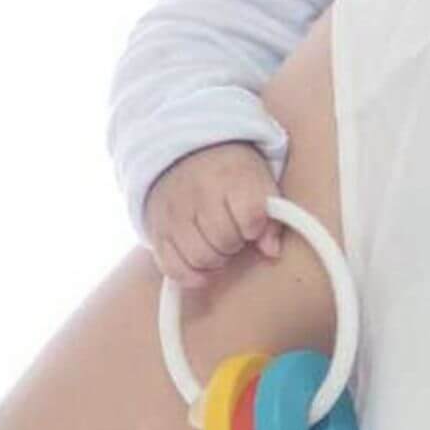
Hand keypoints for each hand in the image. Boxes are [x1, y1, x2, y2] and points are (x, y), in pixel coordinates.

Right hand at [143, 142, 283, 289]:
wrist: (186, 154)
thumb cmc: (232, 173)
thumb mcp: (261, 180)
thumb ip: (272, 216)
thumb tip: (272, 251)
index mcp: (232, 177)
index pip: (250, 217)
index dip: (255, 229)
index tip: (252, 225)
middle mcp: (199, 194)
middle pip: (225, 241)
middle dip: (236, 244)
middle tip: (235, 235)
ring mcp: (174, 213)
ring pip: (199, 258)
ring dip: (215, 260)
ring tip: (218, 246)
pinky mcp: (157, 231)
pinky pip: (172, 267)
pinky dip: (190, 275)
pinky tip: (202, 267)